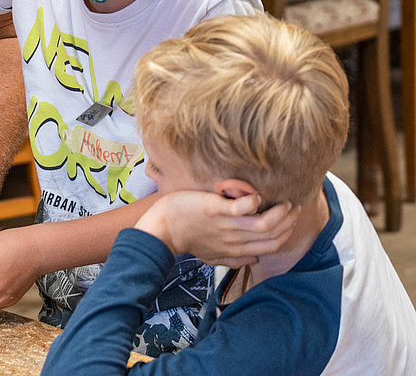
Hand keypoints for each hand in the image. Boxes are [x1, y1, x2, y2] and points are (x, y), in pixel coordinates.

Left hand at [136, 191, 299, 267]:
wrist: (161, 229)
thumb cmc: (187, 240)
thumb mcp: (212, 255)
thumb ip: (234, 259)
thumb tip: (254, 260)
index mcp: (237, 249)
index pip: (273, 245)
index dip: (287, 232)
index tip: (292, 218)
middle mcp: (235, 239)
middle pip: (274, 235)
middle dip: (289, 220)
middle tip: (294, 206)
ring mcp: (225, 225)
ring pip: (265, 224)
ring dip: (280, 212)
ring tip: (284, 201)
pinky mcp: (214, 209)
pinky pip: (241, 207)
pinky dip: (253, 201)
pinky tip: (256, 195)